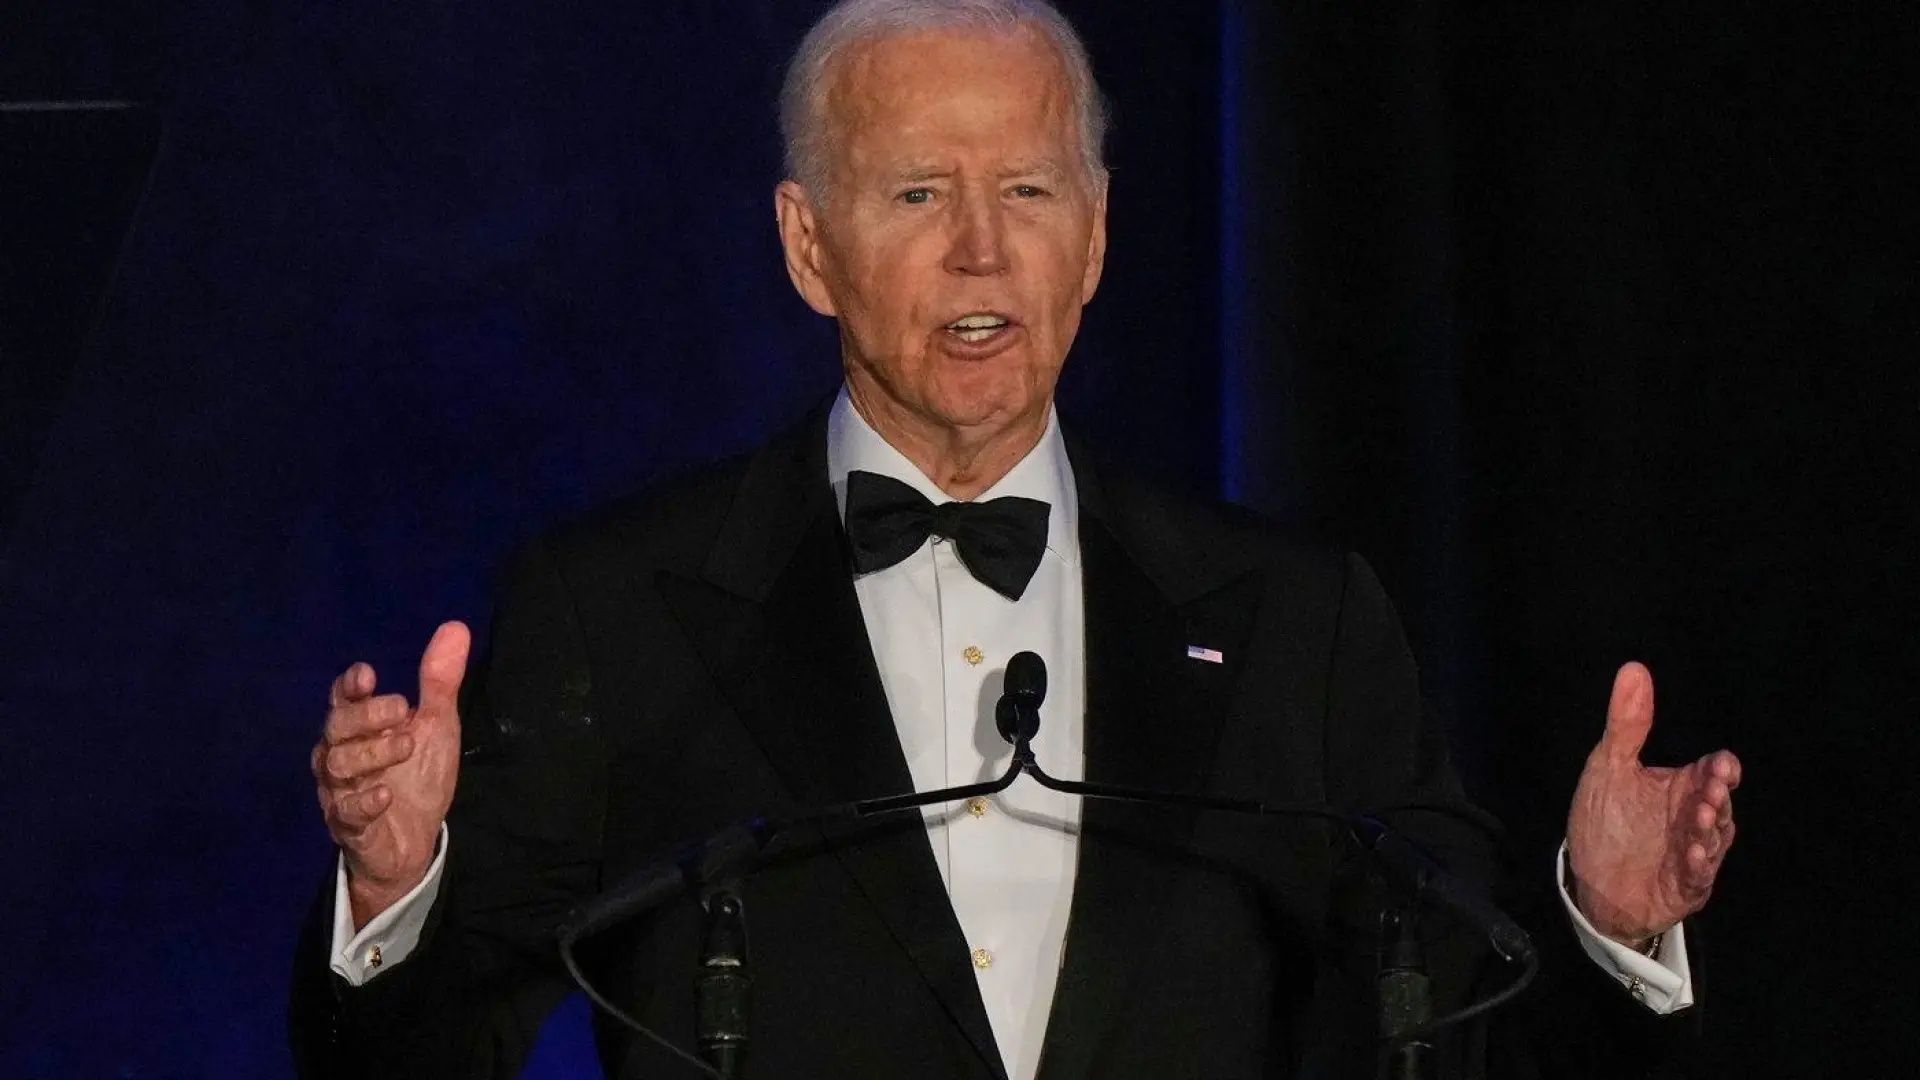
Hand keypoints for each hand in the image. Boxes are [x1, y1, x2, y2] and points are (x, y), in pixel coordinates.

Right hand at [312, 621, 469, 928]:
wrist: (414, 841)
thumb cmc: (417, 776)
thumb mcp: (435, 725)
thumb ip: (438, 682)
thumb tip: (456, 627)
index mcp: (358, 728)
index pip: (343, 699)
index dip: (349, 685)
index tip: (367, 673)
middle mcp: (341, 756)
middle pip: (336, 728)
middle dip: (365, 715)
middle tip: (400, 708)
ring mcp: (340, 792)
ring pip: (338, 766)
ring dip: (371, 753)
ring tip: (406, 745)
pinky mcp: (350, 826)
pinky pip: (347, 812)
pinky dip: (364, 802)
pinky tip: (385, 795)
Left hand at [1566, 662, 1741, 948]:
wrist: (1590, 882)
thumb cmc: (1604, 822)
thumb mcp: (1609, 768)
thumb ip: (1627, 724)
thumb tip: (1634, 668)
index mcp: (1680, 787)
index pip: (1711, 771)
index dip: (1720, 768)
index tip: (1721, 764)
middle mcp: (1692, 818)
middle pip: (1717, 803)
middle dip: (1717, 795)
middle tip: (1712, 788)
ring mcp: (1693, 854)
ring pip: (1713, 838)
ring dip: (1709, 828)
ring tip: (1701, 815)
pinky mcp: (1684, 886)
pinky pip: (1697, 876)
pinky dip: (1698, 865)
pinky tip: (1691, 854)